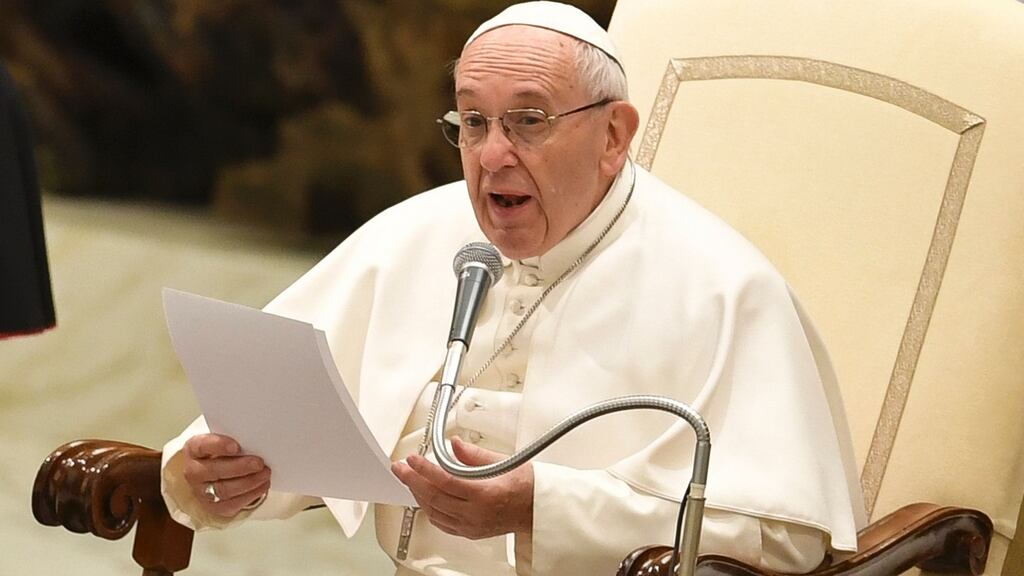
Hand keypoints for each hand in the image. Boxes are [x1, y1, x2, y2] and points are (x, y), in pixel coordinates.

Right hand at [182, 433, 270, 517]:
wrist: (213, 474)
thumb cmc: (222, 453)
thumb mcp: (223, 441)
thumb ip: (236, 438)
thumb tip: (257, 439)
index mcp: (194, 450)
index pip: (202, 446)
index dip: (218, 446)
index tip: (236, 446)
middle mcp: (194, 472)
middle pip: (214, 471)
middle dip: (240, 467)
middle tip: (259, 463)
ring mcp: (202, 492)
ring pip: (224, 490)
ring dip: (249, 482)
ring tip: (265, 473)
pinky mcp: (214, 507)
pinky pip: (233, 504)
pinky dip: (251, 494)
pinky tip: (263, 485)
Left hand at [392, 436, 533, 539]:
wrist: (537, 509)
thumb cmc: (527, 486)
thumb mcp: (504, 461)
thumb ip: (475, 454)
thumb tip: (455, 444)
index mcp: (485, 494)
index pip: (445, 481)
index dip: (424, 469)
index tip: (413, 459)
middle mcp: (476, 514)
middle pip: (434, 497)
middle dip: (412, 480)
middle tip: (400, 468)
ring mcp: (472, 526)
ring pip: (434, 511)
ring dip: (418, 494)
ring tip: (409, 479)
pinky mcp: (470, 532)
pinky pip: (441, 522)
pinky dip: (429, 509)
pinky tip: (425, 498)